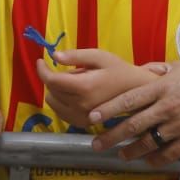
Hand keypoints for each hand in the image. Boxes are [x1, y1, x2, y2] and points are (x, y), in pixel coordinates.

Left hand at [38, 49, 157, 128]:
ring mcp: (81, 117)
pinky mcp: (82, 123)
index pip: (51, 80)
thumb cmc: (119, 71)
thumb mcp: (100, 56)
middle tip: (73, 71)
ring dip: (57, 90)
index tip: (41, 60)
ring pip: (52, 102)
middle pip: (51, 90)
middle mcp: (80, 105)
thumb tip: (54, 56)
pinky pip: (60, 112)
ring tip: (77, 84)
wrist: (137, 92)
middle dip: (55, 78)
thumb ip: (76, 56)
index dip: (42, 69)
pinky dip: (61, 101)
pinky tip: (76, 95)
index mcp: (84, 87)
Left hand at [88, 59, 179, 165]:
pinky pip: (170, 154)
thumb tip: (142, 71)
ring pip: (148, 142)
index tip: (93, 117)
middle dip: (111, 137)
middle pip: (133, 125)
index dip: (109, 110)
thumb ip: (158, 70)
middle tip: (98, 144)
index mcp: (163, 87)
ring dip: (131, 151)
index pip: (129, 99)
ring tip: (121, 155)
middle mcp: (168, 107)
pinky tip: (148, 161)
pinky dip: (156, 159)